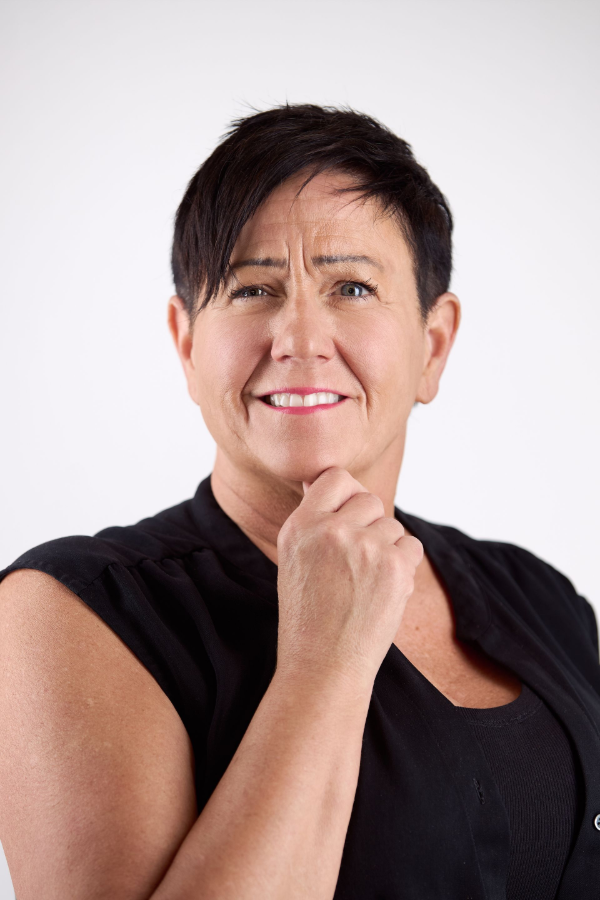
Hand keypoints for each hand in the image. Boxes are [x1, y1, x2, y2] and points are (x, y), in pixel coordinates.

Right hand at [276, 467, 422, 687]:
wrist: (324, 666)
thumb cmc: (308, 616)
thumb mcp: (293, 559)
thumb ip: (314, 520)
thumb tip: (332, 481)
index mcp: (300, 526)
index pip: (335, 477)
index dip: (346, 494)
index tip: (347, 516)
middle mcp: (331, 530)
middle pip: (369, 500)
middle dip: (369, 524)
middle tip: (356, 562)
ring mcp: (365, 546)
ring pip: (392, 525)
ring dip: (386, 548)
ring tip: (365, 583)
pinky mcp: (395, 566)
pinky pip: (412, 545)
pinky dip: (404, 565)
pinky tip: (382, 590)